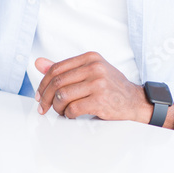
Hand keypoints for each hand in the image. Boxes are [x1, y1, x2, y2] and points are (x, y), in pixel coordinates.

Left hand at [33, 52, 171, 126]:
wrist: (135, 101)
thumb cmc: (110, 86)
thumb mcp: (89, 71)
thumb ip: (65, 68)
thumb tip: (38, 63)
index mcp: (90, 58)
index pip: (56, 68)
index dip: (43, 83)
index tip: (39, 94)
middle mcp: (94, 68)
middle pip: (57, 82)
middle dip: (45, 97)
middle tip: (42, 107)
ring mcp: (98, 84)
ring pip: (62, 95)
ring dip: (57, 107)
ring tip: (60, 111)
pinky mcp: (100, 100)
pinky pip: (73, 108)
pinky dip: (68, 114)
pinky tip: (71, 115)